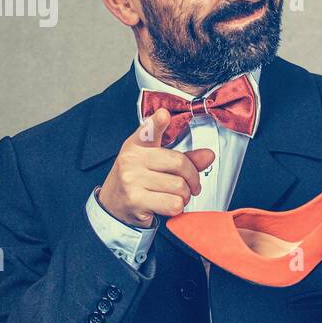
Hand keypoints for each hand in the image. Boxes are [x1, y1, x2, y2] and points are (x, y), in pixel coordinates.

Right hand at [97, 107, 214, 228]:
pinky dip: (177, 207)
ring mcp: (132, 180)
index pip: (148, 131)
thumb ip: (184, 158)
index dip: (157, 122)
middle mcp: (132, 159)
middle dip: (192, 178)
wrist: (113, 205)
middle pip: (179, 163)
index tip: (164, 115)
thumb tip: (208, 155)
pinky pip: (173, 204)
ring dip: (184, 196)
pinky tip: (166, 205)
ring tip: (175, 196)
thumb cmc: (137, 181)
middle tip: (190, 185)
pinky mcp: (136, 200)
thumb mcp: (155, 163)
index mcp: (137, 145)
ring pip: (179, 186)